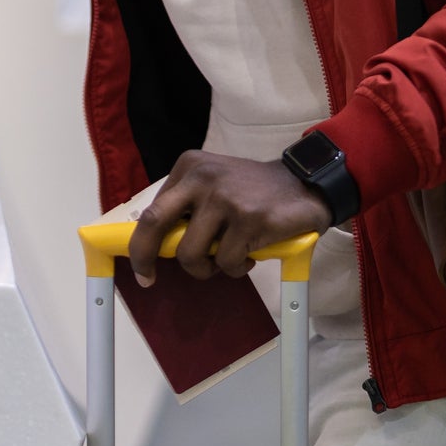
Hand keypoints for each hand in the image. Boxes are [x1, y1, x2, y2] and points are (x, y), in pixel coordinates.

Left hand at [127, 150, 331, 285]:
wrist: (304, 185)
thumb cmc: (253, 192)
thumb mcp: (214, 184)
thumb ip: (187, 205)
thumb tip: (154, 243)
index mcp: (190, 167)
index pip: (152, 209)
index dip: (141, 243)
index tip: (143, 265)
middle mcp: (203, 177)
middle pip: (155, 223)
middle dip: (144, 257)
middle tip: (146, 278)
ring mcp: (225, 198)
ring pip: (191, 253)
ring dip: (206, 269)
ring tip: (226, 261)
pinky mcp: (248, 219)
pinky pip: (226, 262)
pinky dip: (235, 269)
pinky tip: (249, 256)